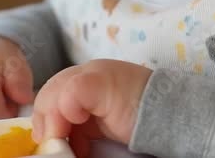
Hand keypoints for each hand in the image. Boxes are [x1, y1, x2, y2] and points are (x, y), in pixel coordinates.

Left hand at [32, 59, 152, 154]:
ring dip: (52, 120)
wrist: (169, 112)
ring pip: (54, 91)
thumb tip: (53, 139)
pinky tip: (78, 124)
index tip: (49, 140)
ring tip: (61, 141)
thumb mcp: (99, 122)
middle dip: (45, 119)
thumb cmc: (138, 119)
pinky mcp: (98, 81)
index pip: (54, 91)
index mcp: (89, 78)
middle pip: (50, 89)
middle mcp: (89, 70)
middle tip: (50, 143)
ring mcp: (93, 72)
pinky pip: (69, 94)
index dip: (46, 116)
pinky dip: (66, 112)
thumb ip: (78, 124)